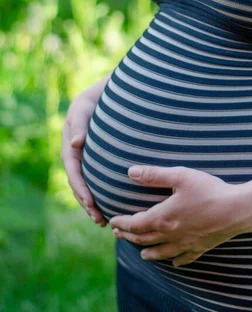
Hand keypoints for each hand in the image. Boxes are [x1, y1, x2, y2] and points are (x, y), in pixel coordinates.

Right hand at [61, 91, 107, 225]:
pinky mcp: (98, 163)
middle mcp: (77, 158)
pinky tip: (113, 206)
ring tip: (104, 221)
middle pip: (79, 186)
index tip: (91, 203)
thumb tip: (75, 143)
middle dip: (87, 204)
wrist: (101, 97)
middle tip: (99, 220)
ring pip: (88, 187)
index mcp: (70, 149)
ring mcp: (86, 162)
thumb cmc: (91, 103)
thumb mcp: (82, 109)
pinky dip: (103, 194)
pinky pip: (98, 181)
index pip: (74, 173)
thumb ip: (78, 124)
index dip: (80, 189)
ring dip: (93, 205)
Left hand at [109, 165, 250, 266]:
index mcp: (163, 217)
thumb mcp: (180, 176)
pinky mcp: (201, 247)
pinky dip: (175, 260)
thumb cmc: (208, 189)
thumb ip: (154, 175)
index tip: (112, 222)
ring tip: (141, 253)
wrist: (237, 209)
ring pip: (162, 252)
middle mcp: (171, 234)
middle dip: (129, 236)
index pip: (135, 223)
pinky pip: (185, 258)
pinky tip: (174, 262)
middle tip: (119, 235)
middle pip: (144, 239)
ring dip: (148, 252)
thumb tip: (130, 172)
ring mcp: (186, 243)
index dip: (122, 223)